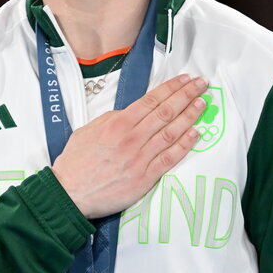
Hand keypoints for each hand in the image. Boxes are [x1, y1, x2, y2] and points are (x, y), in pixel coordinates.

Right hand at [52, 75, 207, 218]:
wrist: (70, 193)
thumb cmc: (76, 162)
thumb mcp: (89, 130)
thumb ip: (112, 119)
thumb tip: (131, 112)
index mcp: (118, 123)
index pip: (152, 100)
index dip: (172, 88)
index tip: (185, 79)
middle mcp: (132, 138)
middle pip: (166, 112)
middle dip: (187, 95)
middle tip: (201, 85)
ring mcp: (140, 158)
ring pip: (171, 132)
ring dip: (190, 116)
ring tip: (202, 104)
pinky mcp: (144, 178)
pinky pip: (169, 158)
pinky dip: (184, 144)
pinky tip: (196, 133)